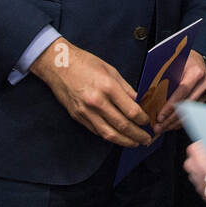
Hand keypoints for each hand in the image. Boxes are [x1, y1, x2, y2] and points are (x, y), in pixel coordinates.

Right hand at [31, 39, 150, 146]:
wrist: (58, 64)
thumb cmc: (84, 63)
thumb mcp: (110, 70)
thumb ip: (126, 88)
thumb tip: (138, 102)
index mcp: (108, 87)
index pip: (131, 111)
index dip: (142, 120)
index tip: (147, 122)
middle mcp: (97, 102)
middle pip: (122, 126)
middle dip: (137, 135)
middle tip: (146, 140)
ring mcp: (86, 111)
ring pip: (109, 134)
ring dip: (124, 141)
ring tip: (134, 143)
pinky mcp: (78, 116)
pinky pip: (96, 131)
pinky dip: (109, 136)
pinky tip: (118, 137)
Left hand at [153, 51, 205, 133]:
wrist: (196, 60)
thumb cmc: (181, 60)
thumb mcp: (171, 64)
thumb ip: (163, 77)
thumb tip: (148, 95)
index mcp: (196, 72)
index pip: (182, 91)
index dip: (171, 105)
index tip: (160, 116)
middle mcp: (204, 83)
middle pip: (187, 106)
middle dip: (171, 119)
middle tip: (158, 127)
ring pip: (190, 113)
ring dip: (175, 123)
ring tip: (162, 129)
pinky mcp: (205, 100)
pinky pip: (192, 114)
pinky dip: (180, 121)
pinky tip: (170, 126)